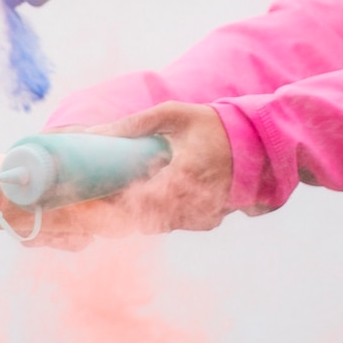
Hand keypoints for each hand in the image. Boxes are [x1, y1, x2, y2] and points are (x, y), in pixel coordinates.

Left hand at [0, 103, 234, 245]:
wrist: (259, 145)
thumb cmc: (212, 125)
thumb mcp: (172, 115)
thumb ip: (134, 125)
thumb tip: (93, 133)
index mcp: (182, 178)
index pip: (137, 205)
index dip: (109, 209)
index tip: (83, 203)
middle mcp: (192, 204)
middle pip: (141, 223)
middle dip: (111, 218)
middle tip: (82, 209)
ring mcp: (200, 216)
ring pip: (155, 227)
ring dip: (128, 220)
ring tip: (98, 207)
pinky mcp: (205, 220)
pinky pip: (170, 224)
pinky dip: (150, 218)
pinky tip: (129, 208)